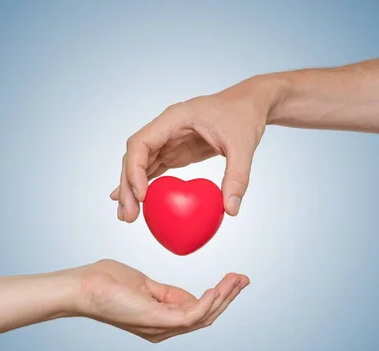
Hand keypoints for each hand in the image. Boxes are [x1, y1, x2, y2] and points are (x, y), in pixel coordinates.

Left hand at [65, 259, 249, 342]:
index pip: (198, 312)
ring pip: (204, 316)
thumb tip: (189, 295)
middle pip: (206, 316)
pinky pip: (191, 314)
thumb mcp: (144, 284)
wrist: (83, 286)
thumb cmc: (106, 283)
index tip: (233, 277)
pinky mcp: (156, 319)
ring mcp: (161, 326)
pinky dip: (208, 301)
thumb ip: (166, 292)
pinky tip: (217, 288)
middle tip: (243, 278)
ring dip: (224, 297)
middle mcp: (164, 328)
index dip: (219, 296)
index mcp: (161, 320)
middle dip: (228, 297)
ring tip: (236, 279)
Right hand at [110, 76, 279, 221]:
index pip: (141, 142)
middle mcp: (165, 129)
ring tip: (127, 217)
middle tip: (130, 216)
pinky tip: (136, 204)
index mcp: (174, 119)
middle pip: (134, 157)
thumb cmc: (244, 117)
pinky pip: (153, 170)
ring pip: (139, 165)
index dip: (135, 169)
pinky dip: (143, 186)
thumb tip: (230, 210)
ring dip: (131, 190)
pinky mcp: (175, 152)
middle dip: (128, 186)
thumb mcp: (243, 145)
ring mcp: (168, 141)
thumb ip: (237, 176)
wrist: (250, 105)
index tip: (143, 196)